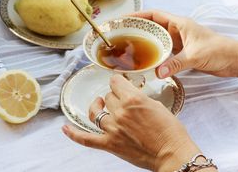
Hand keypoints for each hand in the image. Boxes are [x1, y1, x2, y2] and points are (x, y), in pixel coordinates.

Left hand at [62, 75, 202, 170]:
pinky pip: (87, 139)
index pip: (115, 82)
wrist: (173, 154)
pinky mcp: (110, 144)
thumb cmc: (169, 131)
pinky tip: (65, 129)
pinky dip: (74, 134)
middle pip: (107, 96)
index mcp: (133, 99)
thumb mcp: (156, 105)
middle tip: (123, 102)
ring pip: (96, 111)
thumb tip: (128, 93)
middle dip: (114, 97)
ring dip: (100, 107)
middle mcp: (120, 112)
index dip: (117, 82)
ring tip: (101, 105)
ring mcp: (113, 129)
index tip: (119, 84)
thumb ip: (137, 97)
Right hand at [130, 10, 237, 78]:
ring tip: (129, 46)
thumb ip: (175, 64)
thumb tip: (157, 72)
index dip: (138, 15)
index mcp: (178, 24)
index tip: (124, 19)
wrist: (232, 59)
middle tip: (121, 34)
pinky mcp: (180, 51)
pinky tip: (145, 59)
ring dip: (144, 41)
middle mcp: (176, 30)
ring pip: (156, 38)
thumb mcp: (195, 55)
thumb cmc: (218, 50)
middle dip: (136, 28)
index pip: (154, 15)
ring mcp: (177, 41)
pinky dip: (153, 53)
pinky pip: (162, 50)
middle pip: (151, 26)